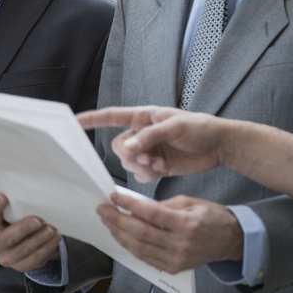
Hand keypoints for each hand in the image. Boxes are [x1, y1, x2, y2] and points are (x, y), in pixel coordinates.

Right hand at [0, 193, 60, 272]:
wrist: (23, 241)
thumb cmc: (16, 220)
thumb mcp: (12, 212)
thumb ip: (15, 204)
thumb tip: (31, 187)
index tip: (4, 197)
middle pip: (7, 238)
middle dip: (24, 229)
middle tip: (38, 220)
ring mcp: (6, 258)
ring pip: (23, 250)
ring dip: (39, 239)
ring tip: (52, 229)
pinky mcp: (19, 266)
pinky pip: (33, 260)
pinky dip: (46, 249)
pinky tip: (55, 239)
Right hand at [77, 106, 230, 182]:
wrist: (218, 146)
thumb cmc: (200, 128)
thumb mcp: (176, 127)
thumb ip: (150, 136)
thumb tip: (128, 146)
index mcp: (144, 117)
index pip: (112, 116)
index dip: (92, 119)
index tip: (73, 122)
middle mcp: (143, 133)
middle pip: (119, 146)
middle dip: (130, 156)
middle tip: (149, 158)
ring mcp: (149, 150)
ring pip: (128, 163)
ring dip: (141, 167)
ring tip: (160, 164)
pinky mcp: (156, 166)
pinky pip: (140, 175)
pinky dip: (148, 176)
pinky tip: (163, 170)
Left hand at [97, 192, 243, 273]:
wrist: (230, 240)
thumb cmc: (212, 217)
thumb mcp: (190, 202)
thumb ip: (164, 205)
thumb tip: (137, 206)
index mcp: (187, 223)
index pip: (151, 214)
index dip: (129, 205)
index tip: (113, 197)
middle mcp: (181, 244)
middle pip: (140, 232)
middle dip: (117, 220)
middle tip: (103, 209)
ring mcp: (176, 259)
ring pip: (139, 247)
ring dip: (119, 234)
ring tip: (108, 221)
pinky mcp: (173, 268)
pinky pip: (145, 257)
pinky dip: (130, 246)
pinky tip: (122, 235)